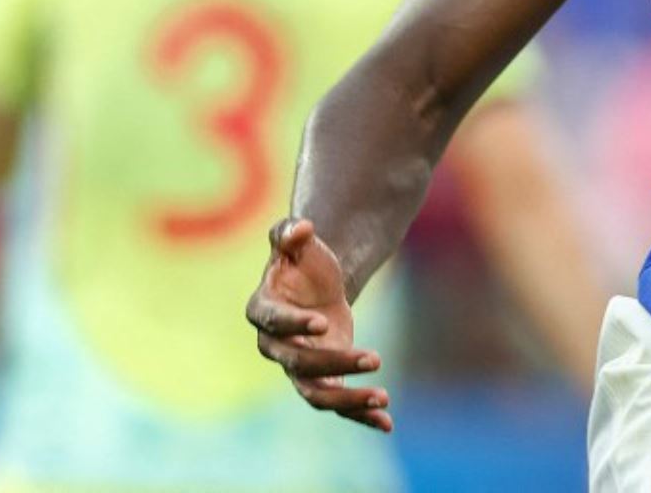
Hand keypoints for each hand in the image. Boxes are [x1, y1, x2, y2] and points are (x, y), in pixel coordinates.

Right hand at [246, 218, 393, 431]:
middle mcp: (275, 346)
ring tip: (382, 398)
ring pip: (315, 393)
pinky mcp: (321, 378)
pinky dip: (359, 415)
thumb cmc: (302, 260)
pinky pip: (336, 403)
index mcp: (263, 310)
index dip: (295, 325)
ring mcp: (297, 367)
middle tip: (375, 357)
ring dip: (348, 399)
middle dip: (336, 362)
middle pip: (299, 363)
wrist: (316, 282)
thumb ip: (290, 232)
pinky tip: (387, 422)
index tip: (324, 323)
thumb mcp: (296, 240)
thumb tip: (301, 227)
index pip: (274, 323)